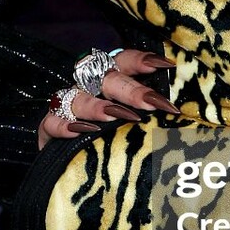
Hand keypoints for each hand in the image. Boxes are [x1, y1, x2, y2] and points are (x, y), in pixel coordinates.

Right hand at [37, 48, 179, 149]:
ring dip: (97, 106)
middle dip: (129, 89)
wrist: (72, 169)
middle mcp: (88, 87)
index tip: (167, 65)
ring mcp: (67, 105)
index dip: (142, 60)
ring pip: (78, 97)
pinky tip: (79, 132)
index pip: (125, 61)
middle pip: (105, 78)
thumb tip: (180, 119)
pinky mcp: (48, 128)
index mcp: (110, 81)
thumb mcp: (134, 124)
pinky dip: (65, 126)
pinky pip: (53, 121)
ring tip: (115, 117)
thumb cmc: (113, 140)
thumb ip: (152, 117)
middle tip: (150, 103)